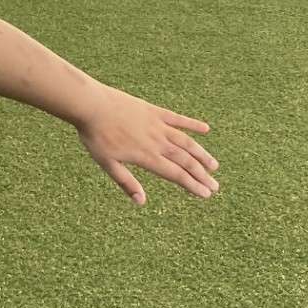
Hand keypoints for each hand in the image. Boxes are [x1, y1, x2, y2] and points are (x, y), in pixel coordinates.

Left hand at [74, 87, 218, 205]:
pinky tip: (205, 128)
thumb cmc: (96, 136)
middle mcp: (157, 141)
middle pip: (185, 160)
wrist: (92, 105)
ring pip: (186, 141)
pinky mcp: (153, 110)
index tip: (206, 194)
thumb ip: (126, 182)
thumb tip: (141, 202)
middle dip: (201, 174)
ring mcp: (157, 124)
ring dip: (201, 153)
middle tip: (215, 186)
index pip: (176, 174)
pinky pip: (177, 118)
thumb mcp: (107, 163)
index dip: (192, 185)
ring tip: (214, 165)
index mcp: (146, 156)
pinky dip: (192, 124)